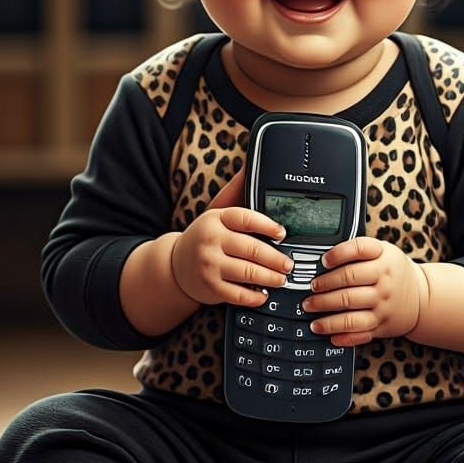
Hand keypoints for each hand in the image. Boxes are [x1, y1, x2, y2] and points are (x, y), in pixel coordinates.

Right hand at [170, 168, 294, 306]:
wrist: (174, 265)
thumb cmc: (204, 237)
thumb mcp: (216, 213)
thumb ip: (235, 193)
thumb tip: (249, 166)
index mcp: (215, 219)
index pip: (245, 218)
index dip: (268, 225)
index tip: (283, 233)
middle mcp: (211, 241)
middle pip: (252, 249)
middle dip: (276, 258)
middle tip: (289, 263)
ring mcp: (209, 265)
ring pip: (248, 272)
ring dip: (271, 278)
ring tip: (282, 278)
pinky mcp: (210, 287)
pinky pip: (239, 294)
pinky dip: (255, 296)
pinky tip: (263, 294)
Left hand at [301, 237, 426, 346]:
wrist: (421, 298)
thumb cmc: (393, 271)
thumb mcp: (383, 252)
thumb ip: (357, 251)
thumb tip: (322, 257)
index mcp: (384, 258)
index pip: (359, 250)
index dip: (338, 254)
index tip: (323, 261)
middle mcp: (384, 281)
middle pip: (348, 281)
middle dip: (323, 287)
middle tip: (309, 291)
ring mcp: (383, 305)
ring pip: (350, 311)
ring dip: (326, 314)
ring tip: (310, 311)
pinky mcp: (381, 325)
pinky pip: (359, 332)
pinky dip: (342, 335)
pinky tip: (328, 334)